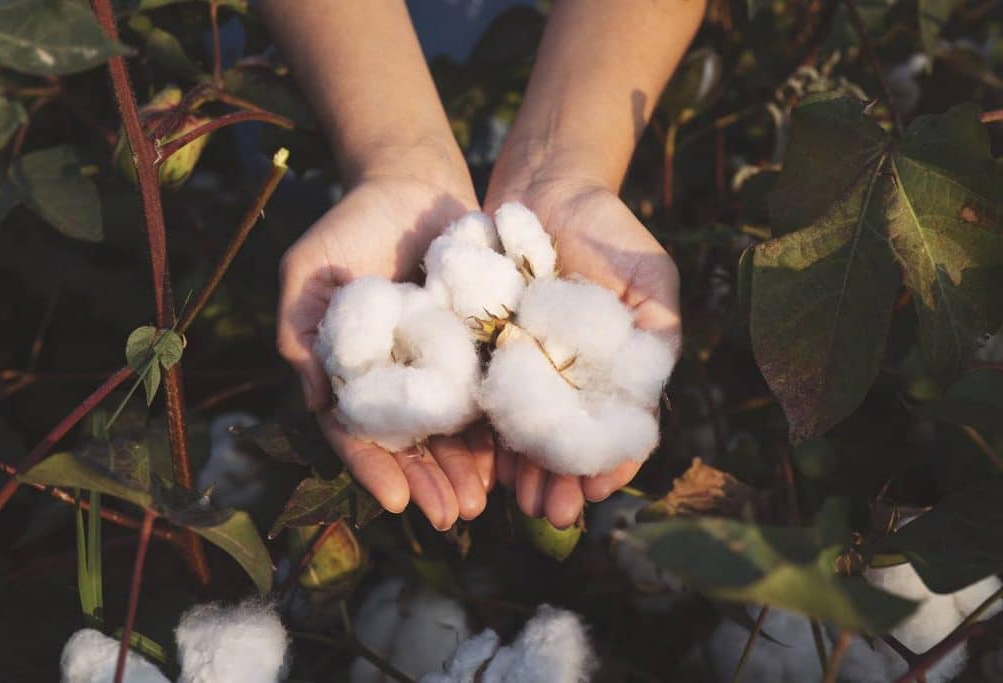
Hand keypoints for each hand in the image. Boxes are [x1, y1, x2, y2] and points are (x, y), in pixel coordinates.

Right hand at [278, 168, 494, 529]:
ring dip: (465, 471)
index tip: (394, 502)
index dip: (373, 467)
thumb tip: (313, 401)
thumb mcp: (308, 270)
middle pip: (411, 444)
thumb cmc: (350, 224)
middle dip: (429, 483)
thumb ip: (300, 330)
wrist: (411, 182)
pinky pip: (489, 394)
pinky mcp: (480, 346)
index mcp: (352, 371)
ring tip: (482, 504)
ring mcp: (440, 365)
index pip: (358, 430)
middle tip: (452, 517)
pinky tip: (510, 460)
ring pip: (452, 431)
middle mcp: (396, 377)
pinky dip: (498, 429)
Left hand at [485, 178, 680, 528]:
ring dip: (526, 471)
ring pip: (528, 432)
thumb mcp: (650, 279)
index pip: (614, 430)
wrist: (546, 186)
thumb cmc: (609, 232)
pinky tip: (489, 463)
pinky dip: (490, 433)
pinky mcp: (486, 350)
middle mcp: (570, 378)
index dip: (609, 464)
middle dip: (560, 480)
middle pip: (567, 442)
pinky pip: (488, 399)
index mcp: (612, 372)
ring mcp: (527, 368)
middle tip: (552, 513)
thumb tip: (651, 399)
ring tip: (521, 503)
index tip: (597, 490)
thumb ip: (658, 334)